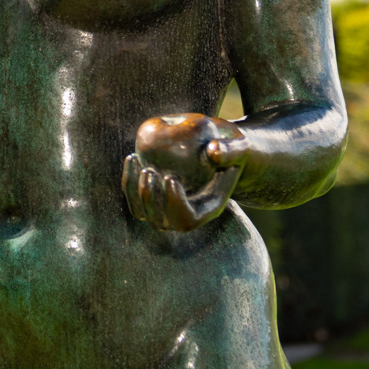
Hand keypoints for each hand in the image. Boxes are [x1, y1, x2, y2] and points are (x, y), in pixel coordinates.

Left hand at [122, 113, 245, 232]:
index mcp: (207, 209)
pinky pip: (134, 198)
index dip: (175, 205)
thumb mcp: (240, 146)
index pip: (187, 220)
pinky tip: (132, 157)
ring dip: (134, 192)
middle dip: (149, 200)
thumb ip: (230, 151)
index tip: (171, 178)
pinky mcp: (154, 195)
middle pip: (160, 222)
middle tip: (149, 171)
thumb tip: (212, 151)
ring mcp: (167, 207)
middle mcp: (185, 213)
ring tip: (136, 160)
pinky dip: (128, 182)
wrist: (220, 146)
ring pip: (141, 213)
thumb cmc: (232, 147)